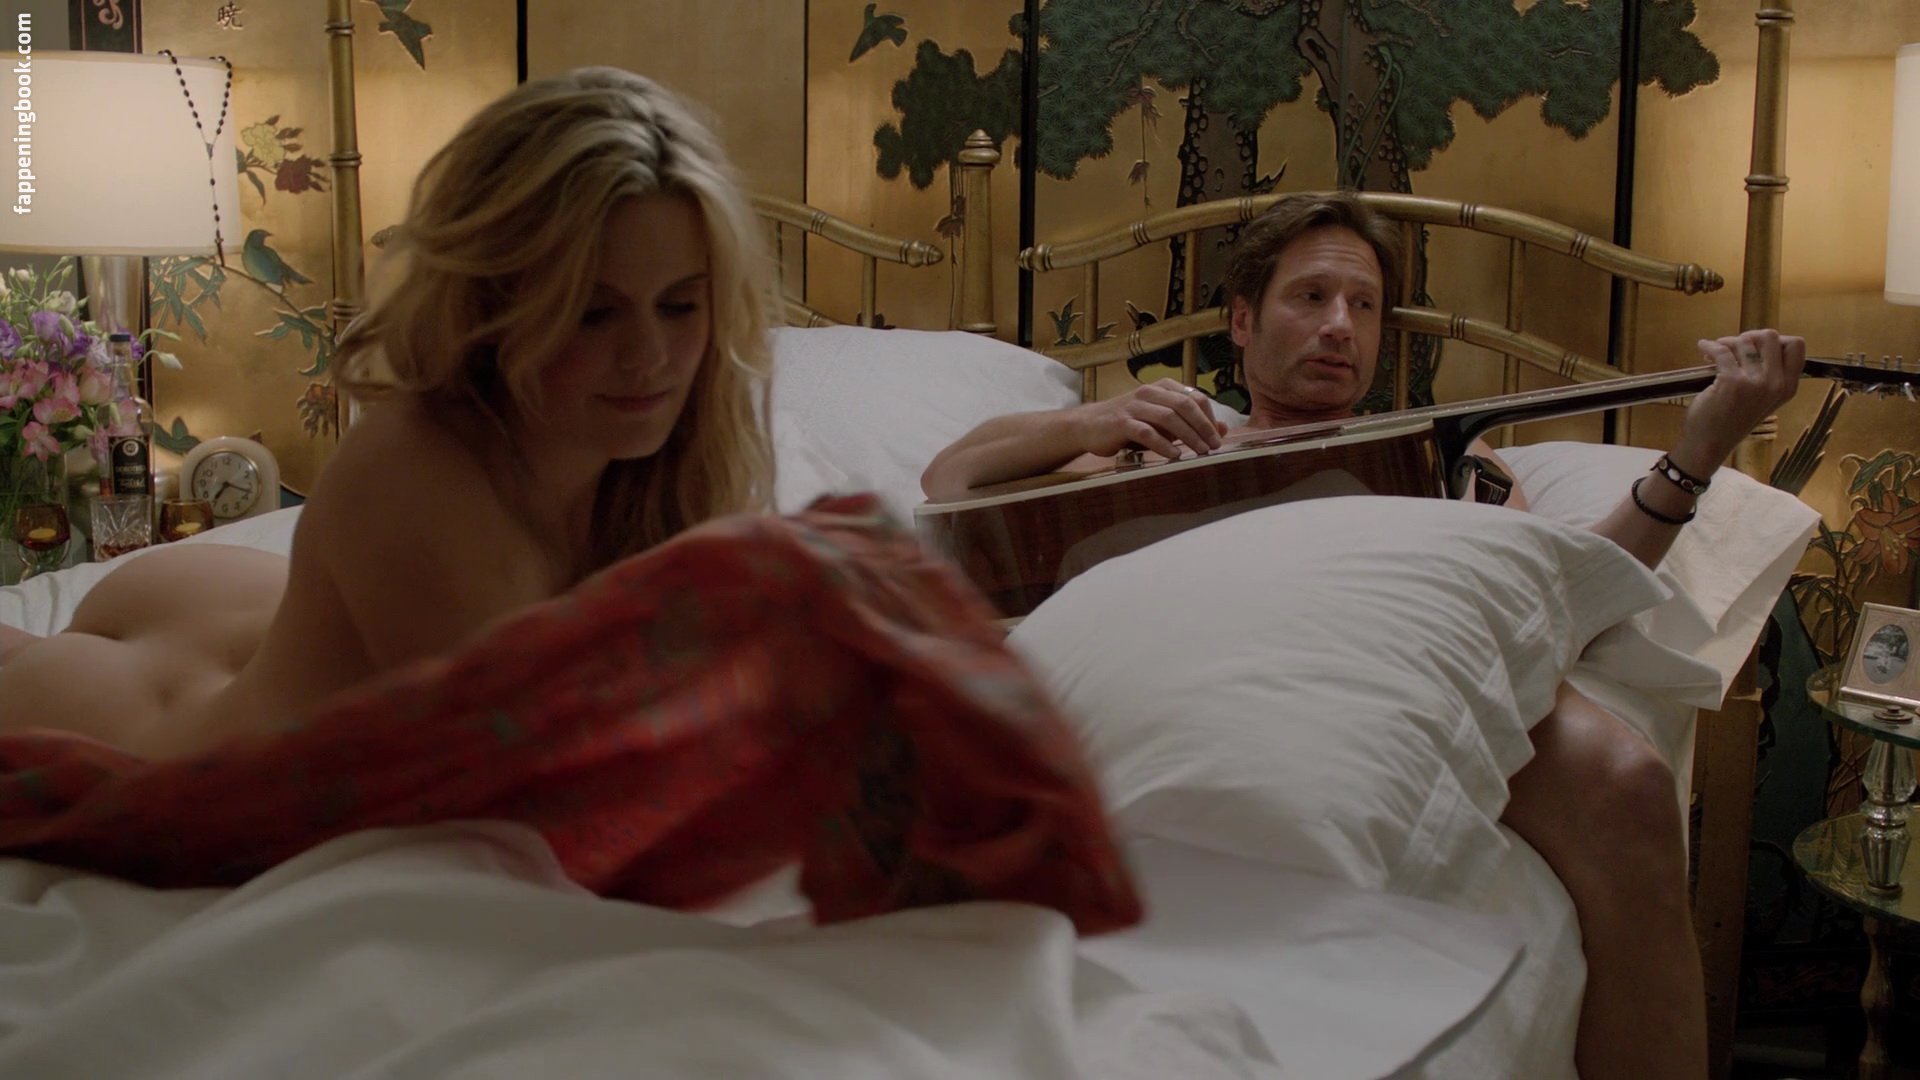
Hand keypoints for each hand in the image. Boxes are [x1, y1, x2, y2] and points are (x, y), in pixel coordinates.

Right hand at [1070, 378, 1227, 460]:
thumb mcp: (1161, 421)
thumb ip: (1189, 423)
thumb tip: (1223, 429)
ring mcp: (1134, 406)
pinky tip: (1174, 456)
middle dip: (1203, 426)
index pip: (1194, 397)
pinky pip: (1146, 433)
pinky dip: (1163, 445)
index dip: (1210, 417)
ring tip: (1200, 452)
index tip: (1218, 437)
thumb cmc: (1130, 423)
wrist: (1089, 425)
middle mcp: (1149, 392)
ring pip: (1168, 417)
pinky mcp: (1121, 422)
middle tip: (1214, 445)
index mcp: (1162, 387)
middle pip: (1184, 405)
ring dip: (1188, 436)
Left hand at [1673, 329, 1805, 477]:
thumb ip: (1769, 374)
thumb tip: (1757, 341)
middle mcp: (1777, 384)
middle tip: (1734, 346)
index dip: (1776, 339)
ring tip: (1717, 352)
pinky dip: (1709, 346)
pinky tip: (1703, 347)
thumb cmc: (1733, 420)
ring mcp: (1755, 383)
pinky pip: (1721, 350)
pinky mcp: (1732, 381)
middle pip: (1770, 336)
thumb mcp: (1763, 399)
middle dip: (1749, 337)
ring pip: (1744, 342)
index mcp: (1788, 387)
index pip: (1796, 346)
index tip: (1756, 346)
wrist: (1709, 444)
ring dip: (1727, 342)